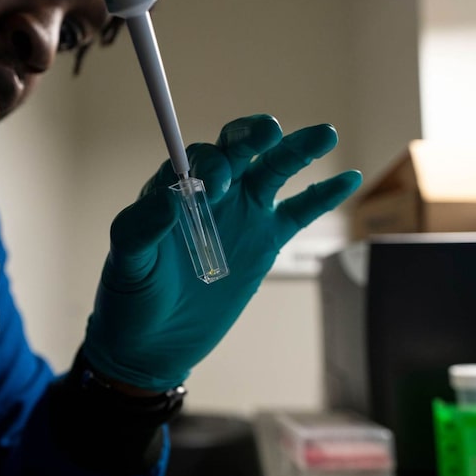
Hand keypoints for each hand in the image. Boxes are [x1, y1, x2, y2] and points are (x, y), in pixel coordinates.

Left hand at [82, 114, 361, 390]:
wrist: (152, 343)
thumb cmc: (131, 296)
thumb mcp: (128, 262)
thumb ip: (142, 228)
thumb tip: (170, 197)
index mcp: (174, 189)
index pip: (199, 158)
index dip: (211, 164)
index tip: (217, 187)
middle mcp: (211, 193)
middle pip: (238, 150)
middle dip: (254, 136)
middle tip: (269, 133)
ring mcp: (241, 215)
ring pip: (274, 171)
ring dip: (298, 151)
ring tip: (324, 134)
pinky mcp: (265, 242)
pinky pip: (299, 212)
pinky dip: (323, 195)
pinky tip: (347, 178)